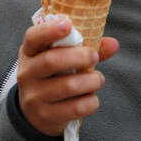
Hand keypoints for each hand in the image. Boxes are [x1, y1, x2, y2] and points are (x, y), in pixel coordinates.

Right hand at [17, 16, 118, 136]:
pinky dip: (90, 102)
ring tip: (99, 79)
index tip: (68, 24)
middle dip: (80, 57)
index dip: (49, 30)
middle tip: (95, 57)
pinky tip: (92, 97)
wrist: (34, 112)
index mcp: (29, 52)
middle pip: (52, 61)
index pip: (33, 37)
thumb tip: (113, 43)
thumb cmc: (53, 75)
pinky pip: (74, 108)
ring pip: (67, 86)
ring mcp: (34, 96)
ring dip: (91, 81)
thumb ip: (85, 47)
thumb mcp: (61, 57)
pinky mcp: (45, 116)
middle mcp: (26, 73)